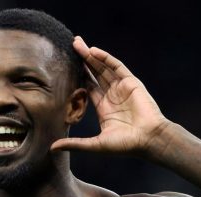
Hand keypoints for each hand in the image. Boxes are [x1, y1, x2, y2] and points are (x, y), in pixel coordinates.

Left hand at [51, 37, 170, 154]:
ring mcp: (122, 88)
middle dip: (83, 60)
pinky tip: (93, 51)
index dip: (78, 76)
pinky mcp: (131, 82)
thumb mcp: (95, 145)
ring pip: (103, 67)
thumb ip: (74, 144)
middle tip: (70, 46)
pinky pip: (116, 66)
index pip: (88, 87)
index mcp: (104, 108)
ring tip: (77, 43)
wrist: (148, 140)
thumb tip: (52, 149)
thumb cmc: (125, 146)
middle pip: (95, 73)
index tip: (64, 67)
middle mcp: (113, 96)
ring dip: (91, 55)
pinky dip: (105, 58)